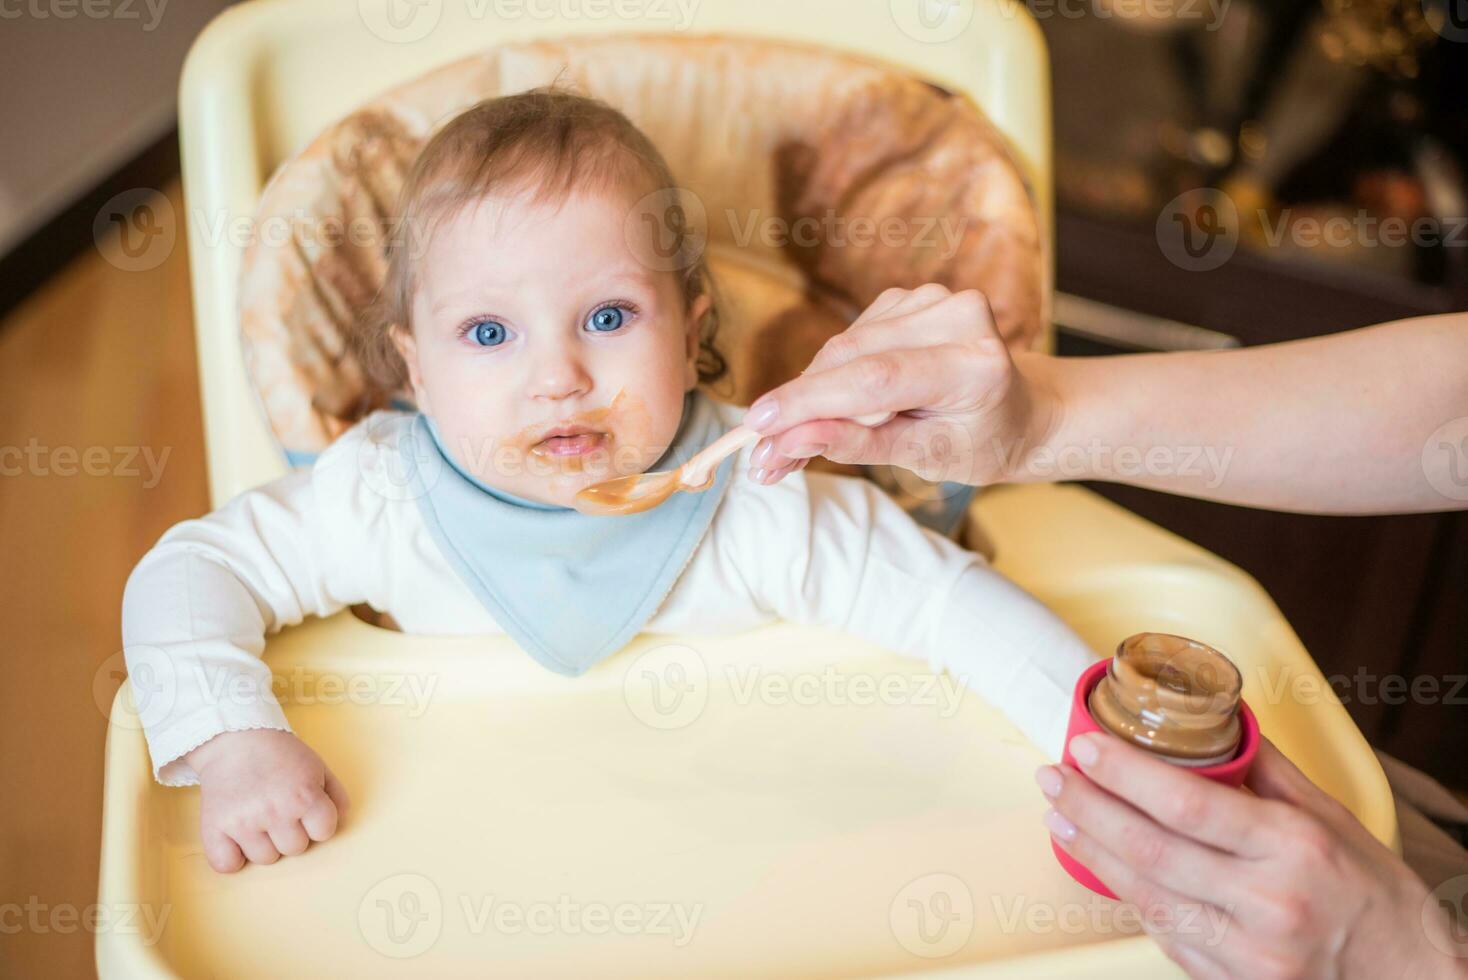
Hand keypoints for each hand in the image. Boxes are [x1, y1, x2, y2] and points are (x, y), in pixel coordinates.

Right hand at [184, 729, 349, 872]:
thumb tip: (342, 819)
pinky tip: (235, 838)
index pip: (324, 832)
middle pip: (295, 848)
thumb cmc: (280, 754)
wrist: (236, 739)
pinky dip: (231, 857)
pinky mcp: (215, 827)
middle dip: (291, 833)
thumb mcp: (317, 766)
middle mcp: (275, 811)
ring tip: (257, 817)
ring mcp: (244, 822)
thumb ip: (335, 794)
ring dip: (264, 843)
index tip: (305, 811)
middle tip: (279, 810)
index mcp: (304, 796)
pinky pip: (227, 865)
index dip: (317, 822)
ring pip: (265, 858)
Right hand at [741, 285, 1053, 485]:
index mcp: (976, 364)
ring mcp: (931, 299)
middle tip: (762, 457)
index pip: (877, 379)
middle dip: (799, 408)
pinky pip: (848, 341)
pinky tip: (830, 407)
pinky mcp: (906, 299)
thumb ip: (860, 444)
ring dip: (809, 396)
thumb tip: (789, 442)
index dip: (811, 402)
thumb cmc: (980, 441)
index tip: (758, 429)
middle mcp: (957, 317)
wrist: (1019, 410)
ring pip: (840, 348)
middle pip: (850, 359)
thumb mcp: (928, 459)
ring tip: (792, 444)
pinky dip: (829, 378)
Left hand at [1037, 734, 1466, 978]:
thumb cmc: (1377, 898)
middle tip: (1052, 778)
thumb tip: (1216, 723)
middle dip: (1089, 808)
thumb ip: (1269, 770)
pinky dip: (1132, 898)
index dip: (1124, 774)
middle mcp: (1267, 902)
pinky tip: (1107, 868)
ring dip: (1094, 853)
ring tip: (1063, 818)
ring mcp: (1248, 951)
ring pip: (1146, 896)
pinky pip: (1167, 935)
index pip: (1186, 802)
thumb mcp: (1333, 818)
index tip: (1085, 748)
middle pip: (1150, 849)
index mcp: (1292, 848)